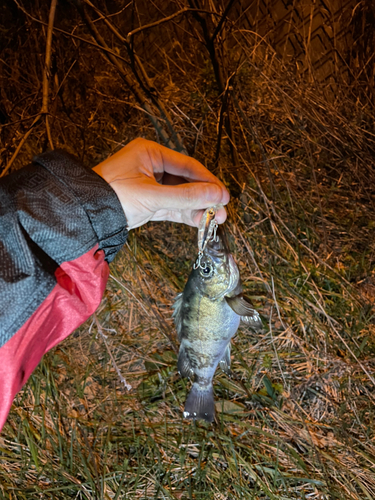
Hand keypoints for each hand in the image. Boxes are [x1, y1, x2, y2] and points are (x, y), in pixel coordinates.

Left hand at [93, 138, 229, 229]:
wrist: (85, 215)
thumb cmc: (110, 196)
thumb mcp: (152, 196)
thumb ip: (186, 197)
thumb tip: (216, 196)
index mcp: (150, 153)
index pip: (187, 165)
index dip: (207, 181)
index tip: (223, 195)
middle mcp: (151, 165)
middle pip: (186, 180)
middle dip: (204, 196)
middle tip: (221, 209)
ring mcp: (150, 184)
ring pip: (180, 195)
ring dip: (197, 207)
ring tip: (214, 219)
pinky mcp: (148, 201)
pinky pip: (171, 206)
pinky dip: (185, 213)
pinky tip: (199, 220)